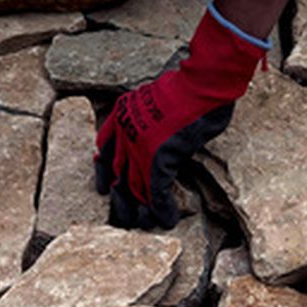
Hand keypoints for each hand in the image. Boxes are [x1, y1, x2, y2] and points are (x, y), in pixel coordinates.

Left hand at [95, 6, 268, 228]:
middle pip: (116, 173)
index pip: (105, 150)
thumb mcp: (157, 98)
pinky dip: (162, 209)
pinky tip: (167, 220)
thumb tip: (159, 133)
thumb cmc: (189, 87)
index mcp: (122, 114)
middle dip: (120, 197)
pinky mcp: (158, 159)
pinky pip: (156, 192)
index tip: (107, 184)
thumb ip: (150, 118)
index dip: (105, 170)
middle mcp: (125, 133)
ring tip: (144, 223)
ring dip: (138, 209)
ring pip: (132, 188)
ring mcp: (139, 147)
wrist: (201, 83)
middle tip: (123, 213)